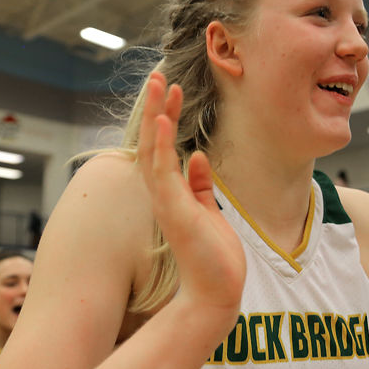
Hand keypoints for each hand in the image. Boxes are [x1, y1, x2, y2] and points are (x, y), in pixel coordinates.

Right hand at [136, 73, 245, 326]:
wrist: (215, 293)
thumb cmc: (213, 258)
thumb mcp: (209, 212)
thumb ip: (199, 185)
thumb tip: (196, 157)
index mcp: (172, 194)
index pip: (162, 148)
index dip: (165, 118)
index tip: (171, 91)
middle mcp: (163, 195)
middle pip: (152, 142)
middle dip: (155, 108)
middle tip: (158, 76)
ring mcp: (166, 202)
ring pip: (153, 150)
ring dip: (156, 116)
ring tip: (159, 84)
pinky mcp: (173, 211)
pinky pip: (163, 170)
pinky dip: (163, 143)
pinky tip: (166, 119)